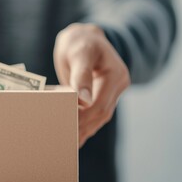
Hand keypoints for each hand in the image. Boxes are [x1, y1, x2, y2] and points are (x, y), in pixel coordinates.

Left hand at [53, 23, 129, 146]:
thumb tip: (84, 101)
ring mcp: (112, 92)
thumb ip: (81, 75)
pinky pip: (96, 114)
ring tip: (68, 144)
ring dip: (84, 130)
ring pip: (100, 117)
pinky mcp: (103, 96)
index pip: (100, 103)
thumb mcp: (79, 53)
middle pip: (101, 113)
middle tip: (63, 139)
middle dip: (83, 127)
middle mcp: (118, 85)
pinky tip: (75, 137)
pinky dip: (85, 125)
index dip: (84, 116)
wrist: (84, 38)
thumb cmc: (80, 42)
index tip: (65, 124)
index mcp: (116, 74)